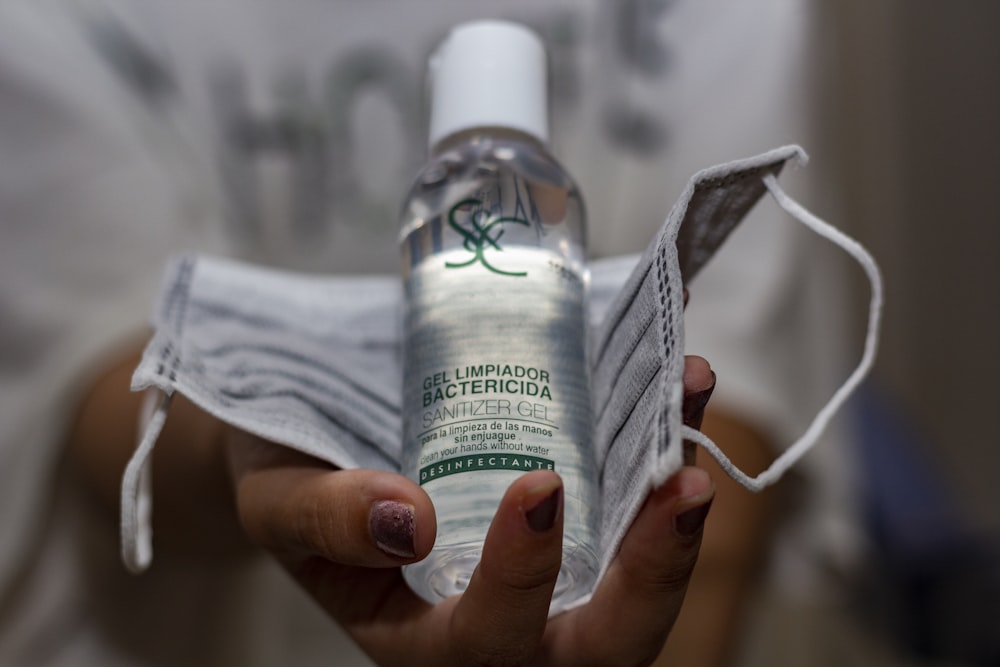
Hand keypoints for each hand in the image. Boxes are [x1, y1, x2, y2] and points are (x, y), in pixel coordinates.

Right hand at [227, 356, 715, 665]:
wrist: (315, 451)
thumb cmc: (290, 484)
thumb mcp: (278, 502)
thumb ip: (325, 519)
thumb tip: (408, 520)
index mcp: (427, 644)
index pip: (487, 644)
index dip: (521, 580)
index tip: (535, 486)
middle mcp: (508, 628)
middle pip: (604, 646)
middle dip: (656, 574)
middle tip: (685, 483)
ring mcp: (551, 580)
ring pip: (640, 579)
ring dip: (679, 499)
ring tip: (689, 397)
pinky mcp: (575, 527)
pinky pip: (636, 512)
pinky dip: (662, 447)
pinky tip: (675, 379)